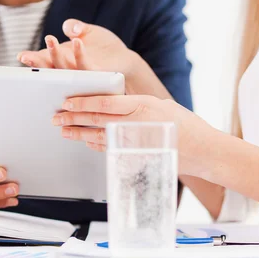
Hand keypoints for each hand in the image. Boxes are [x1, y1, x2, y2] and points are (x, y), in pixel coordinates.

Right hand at [18, 19, 170, 96]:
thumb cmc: (104, 48)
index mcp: (63, 61)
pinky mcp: (96, 75)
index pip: (44, 61)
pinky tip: (77, 41)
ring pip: (65, 69)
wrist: (126, 61)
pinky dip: (80, 54)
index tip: (21, 56)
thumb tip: (68, 26)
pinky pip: (86, 67)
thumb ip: (75, 26)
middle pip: (50, 68)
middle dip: (37, 62)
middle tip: (25, 56)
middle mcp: (69, 71)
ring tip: (50, 39)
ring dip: (56, 56)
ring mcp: (82, 75)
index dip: (32, 59)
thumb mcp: (88, 31)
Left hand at [51, 95, 217, 175]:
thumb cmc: (185, 124)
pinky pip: (110, 149)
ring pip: (99, 137)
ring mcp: (135, 142)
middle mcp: (136, 124)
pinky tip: (84, 142)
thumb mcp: (160, 104)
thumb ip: (135, 103)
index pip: (104, 104)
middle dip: (73, 119)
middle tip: (56, 117)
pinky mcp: (136, 155)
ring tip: (63, 130)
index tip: (66, 102)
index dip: (82, 103)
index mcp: (141, 106)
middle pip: (96, 121)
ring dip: (78, 134)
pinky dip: (95, 145)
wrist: (203, 150)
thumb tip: (112, 102)